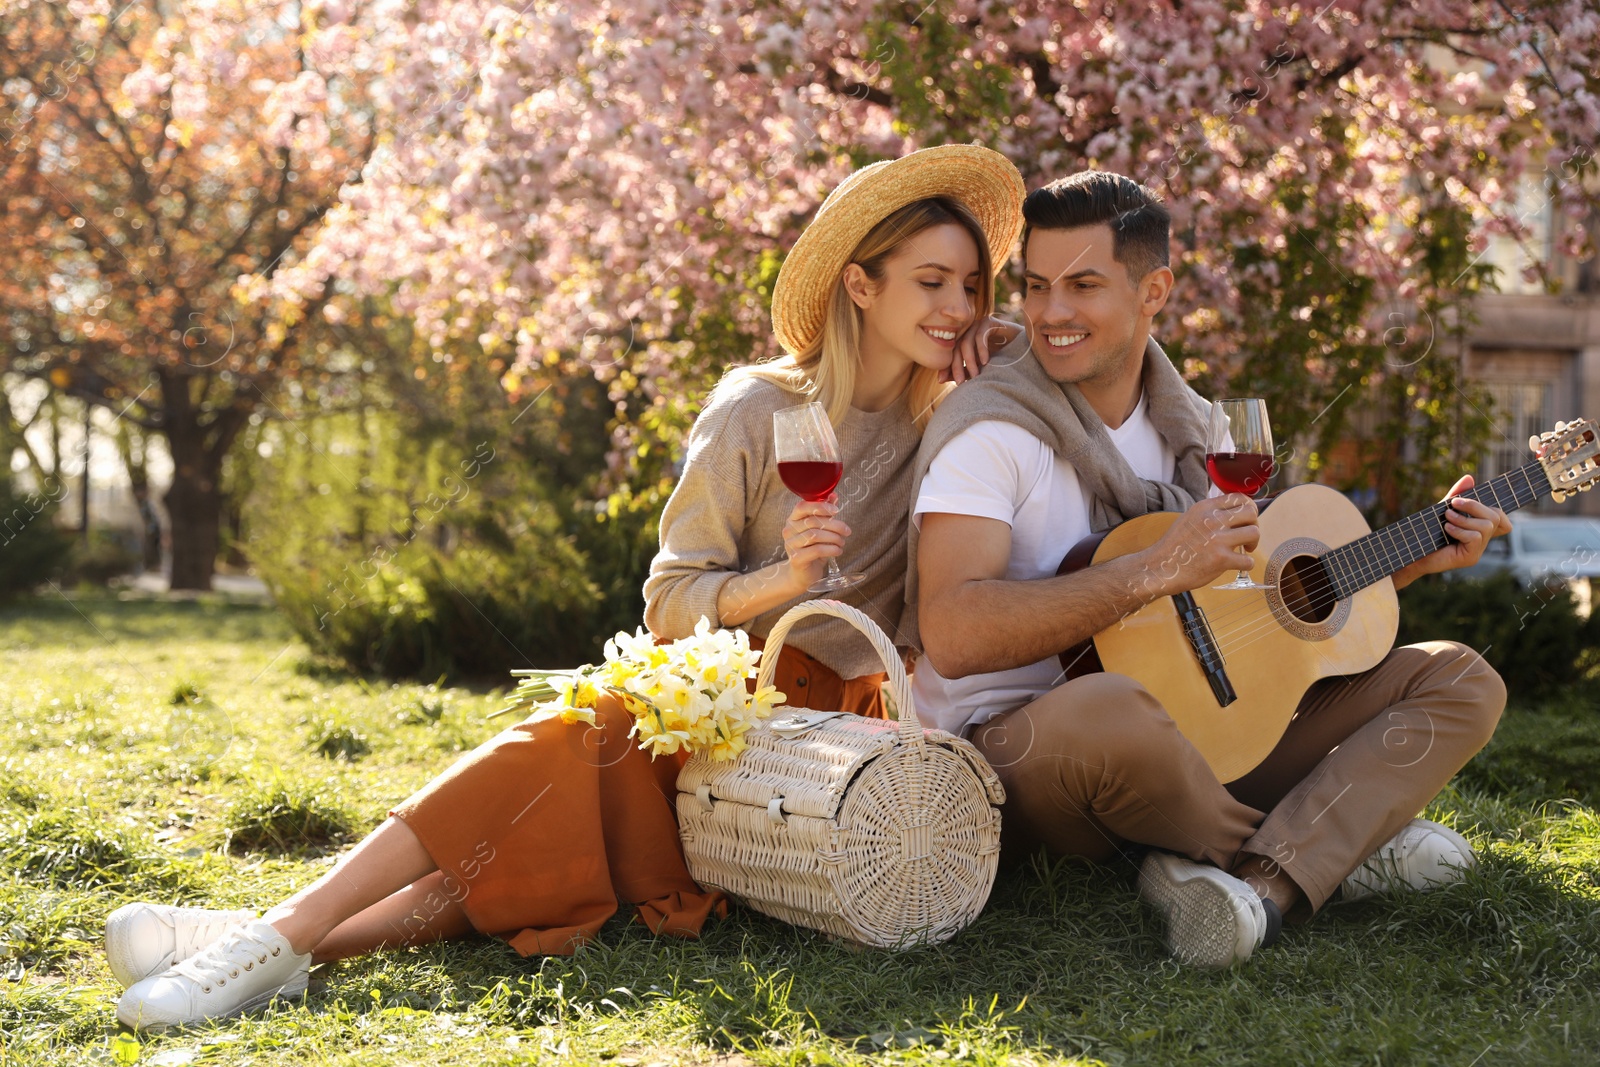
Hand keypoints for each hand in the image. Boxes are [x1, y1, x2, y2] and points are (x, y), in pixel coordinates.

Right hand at [781, 495, 849, 592]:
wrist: (803, 573)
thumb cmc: (812, 548)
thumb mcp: (820, 529)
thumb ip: (825, 512)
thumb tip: (834, 496)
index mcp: (793, 519)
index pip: (803, 506)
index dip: (821, 506)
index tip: (836, 510)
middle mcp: (788, 530)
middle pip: (813, 522)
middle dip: (834, 525)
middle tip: (847, 531)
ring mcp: (790, 544)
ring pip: (815, 535)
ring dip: (834, 538)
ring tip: (842, 542)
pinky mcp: (796, 558)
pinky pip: (816, 550)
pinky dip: (831, 549)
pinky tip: (838, 551)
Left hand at [943, 316, 1021, 383]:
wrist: (1025, 348)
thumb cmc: (1003, 359)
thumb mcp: (980, 368)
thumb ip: (964, 371)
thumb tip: (941, 379)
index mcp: (965, 341)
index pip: (951, 353)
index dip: (946, 366)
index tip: (941, 380)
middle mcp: (969, 331)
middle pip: (956, 348)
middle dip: (957, 366)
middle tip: (960, 382)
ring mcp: (979, 325)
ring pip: (967, 342)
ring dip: (970, 360)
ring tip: (975, 374)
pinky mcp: (990, 321)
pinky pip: (981, 335)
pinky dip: (982, 349)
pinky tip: (985, 362)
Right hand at [1139, 494, 1260, 595]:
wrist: (1160, 567)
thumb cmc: (1175, 546)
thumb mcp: (1189, 518)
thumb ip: (1209, 513)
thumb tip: (1232, 511)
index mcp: (1205, 508)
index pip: (1239, 497)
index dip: (1248, 508)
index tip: (1245, 520)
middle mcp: (1212, 520)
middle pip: (1251, 512)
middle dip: (1254, 524)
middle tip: (1247, 535)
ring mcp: (1217, 540)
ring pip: (1254, 533)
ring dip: (1253, 543)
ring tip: (1244, 549)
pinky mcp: (1221, 560)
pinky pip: (1248, 560)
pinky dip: (1247, 564)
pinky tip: (1237, 565)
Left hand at [1394, 475, 1511, 585]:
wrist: (1412, 554)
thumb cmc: (1428, 532)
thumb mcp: (1444, 510)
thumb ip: (1458, 496)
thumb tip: (1469, 478)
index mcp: (1479, 529)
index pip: (1503, 520)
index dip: (1496, 508)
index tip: (1470, 502)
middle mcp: (1482, 540)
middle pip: (1496, 517)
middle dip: (1475, 506)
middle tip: (1453, 503)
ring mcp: (1478, 550)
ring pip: (1486, 526)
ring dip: (1464, 518)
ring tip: (1447, 517)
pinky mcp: (1471, 558)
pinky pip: (1475, 537)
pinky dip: (1460, 530)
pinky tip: (1446, 529)